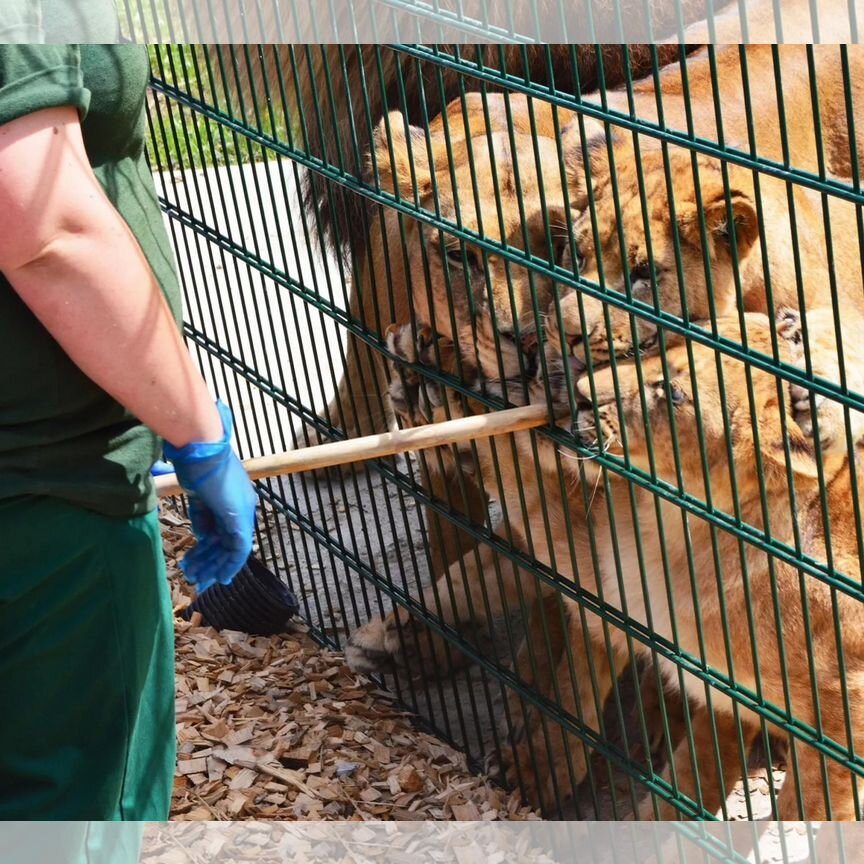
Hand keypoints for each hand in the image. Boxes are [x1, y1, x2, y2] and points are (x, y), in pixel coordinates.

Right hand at [162, 401, 256, 591]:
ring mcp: (243, 513)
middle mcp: (242, 506)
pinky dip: (230, 564)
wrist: (200, 450)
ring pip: (231, 549)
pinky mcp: (241, 519)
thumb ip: (203, 516)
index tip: (196, 561)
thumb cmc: (195, 464)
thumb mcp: (197, 495)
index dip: (210, 548)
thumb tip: (202, 536)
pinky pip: (239, 549)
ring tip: (196, 579)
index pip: (223, 529)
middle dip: (209, 561)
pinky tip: (220, 577)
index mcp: (232, 498)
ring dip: (213, 565)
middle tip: (195, 577)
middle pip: (227, 542)